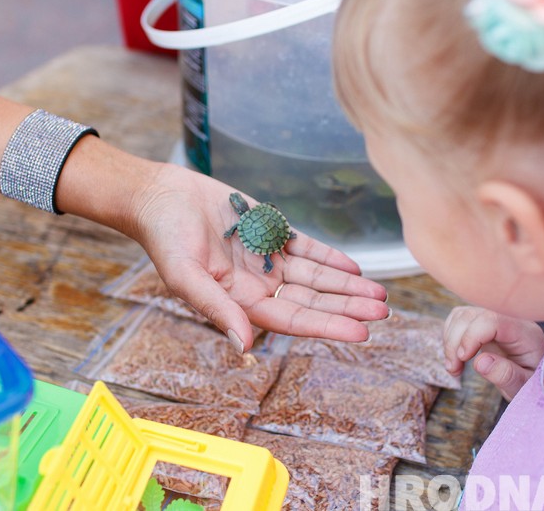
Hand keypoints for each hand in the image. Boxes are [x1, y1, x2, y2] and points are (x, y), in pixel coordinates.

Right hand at [131, 162, 389, 351]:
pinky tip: (354, 266)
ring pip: (315, 277)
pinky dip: (330, 257)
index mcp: (240, 302)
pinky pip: (306, 249)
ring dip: (346, 286)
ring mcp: (266, 259)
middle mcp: (258, 285)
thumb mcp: (186, 276)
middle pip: (312, 301)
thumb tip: (245, 346)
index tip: (361, 332)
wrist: (161, 196)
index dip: (327, 326)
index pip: (292, 319)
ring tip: (379, 293)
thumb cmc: (165, 238)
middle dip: (347, 307)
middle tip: (383, 311)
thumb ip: (217, 309)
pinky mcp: (270, 232)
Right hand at [443, 306, 543, 399]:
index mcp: (525, 333)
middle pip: (472, 315)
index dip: (472, 336)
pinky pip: (459, 319)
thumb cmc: (533, 384)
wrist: (535, 379)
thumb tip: (480, 362)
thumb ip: (507, 375)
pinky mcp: (483, 322)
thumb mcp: (525, 386)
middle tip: (454, 370)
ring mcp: (495, 318)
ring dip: (450, 340)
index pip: (492, 320)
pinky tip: (456, 357)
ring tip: (453, 367)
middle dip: (456, 341)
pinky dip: (450, 337)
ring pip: (462, 315)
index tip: (462, 359)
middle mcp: (510, 319)